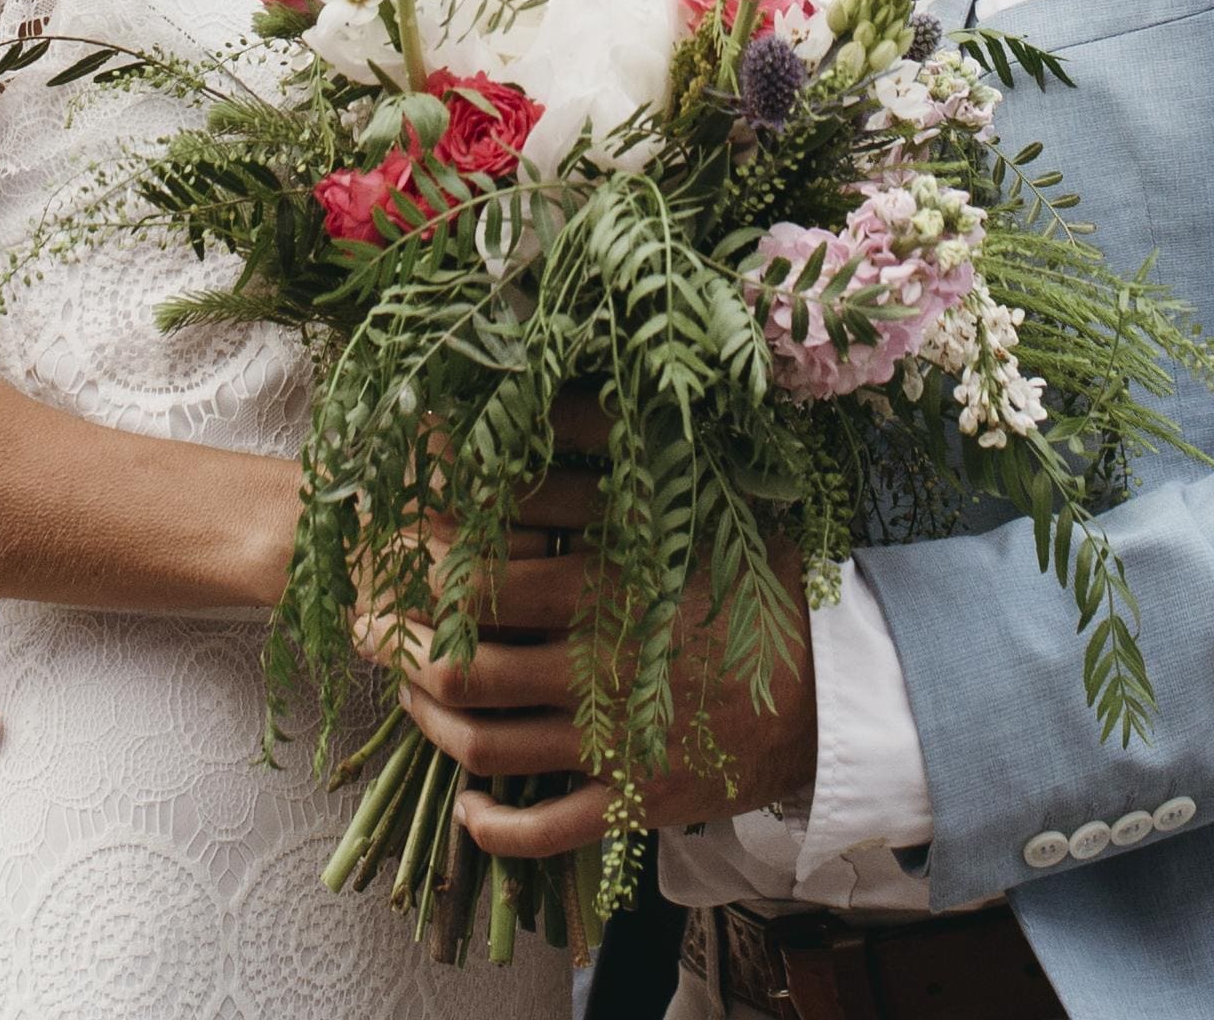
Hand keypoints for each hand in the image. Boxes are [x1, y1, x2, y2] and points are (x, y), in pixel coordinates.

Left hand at [378, 468, 820, 858]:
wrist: (845, 687)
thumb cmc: (765, 580)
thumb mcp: (699, 504)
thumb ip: (620, 454)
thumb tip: (555, 384)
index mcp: (607, 589)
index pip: (477, 579)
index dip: (416, 568)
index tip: (388, 548)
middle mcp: (596, 666)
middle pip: (456, 669)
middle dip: (396, 649)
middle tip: (369, 628)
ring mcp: (611, 741)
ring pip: (482, 746)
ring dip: (429, 725)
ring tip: (413, 697)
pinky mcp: (633, 801)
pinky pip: (538, 829)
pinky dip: (488, 824)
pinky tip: (466, 807)